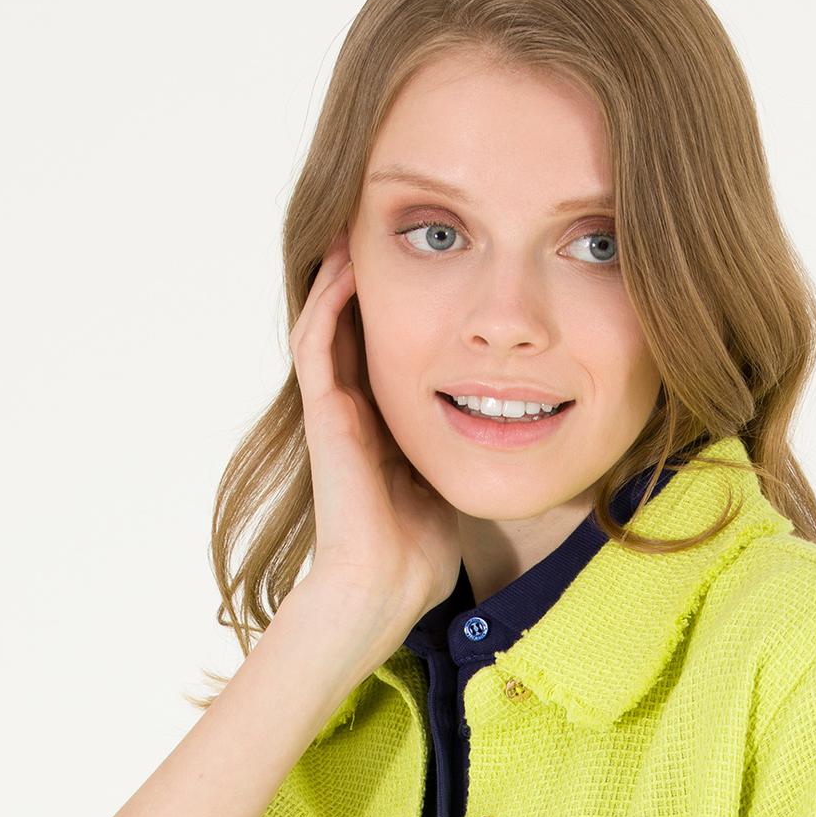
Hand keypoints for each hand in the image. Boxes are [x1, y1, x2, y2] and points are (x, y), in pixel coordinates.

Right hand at [287, 233, 458, 639]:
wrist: (382, 586)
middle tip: (382, 234)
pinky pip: (318, 342)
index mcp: (380, 430)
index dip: (398, 313)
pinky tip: (345, 264)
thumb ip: (456, 453)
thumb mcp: (447, 486)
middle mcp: (353, 414)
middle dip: (363, 283)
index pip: (384, 355)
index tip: (424, 274)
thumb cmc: (416, 556)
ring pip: (326, 326)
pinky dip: (328, 300)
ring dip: (337, 278)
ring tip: (353, 231)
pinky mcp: (323, 414)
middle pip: (352, 330)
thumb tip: (497, 430)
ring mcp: (334, 413)